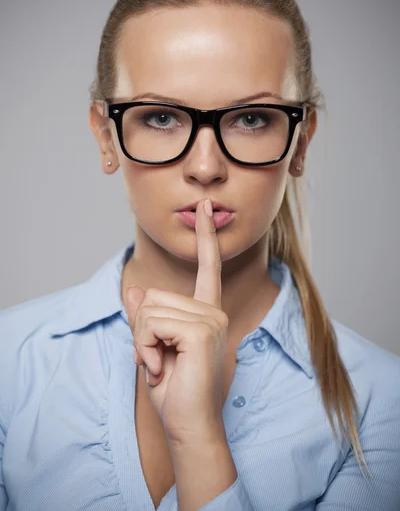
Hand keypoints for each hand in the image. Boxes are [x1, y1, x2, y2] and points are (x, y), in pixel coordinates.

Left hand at [126, 198, 228, 445]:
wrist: (187, 425)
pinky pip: (152, 323)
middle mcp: (212, 312)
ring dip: (141, 341)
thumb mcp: (151, 348)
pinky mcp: (202, 330)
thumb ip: (145, 318)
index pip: (208, 268)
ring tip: (159, 365)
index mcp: (206, 313)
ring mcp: (210, 320)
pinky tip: (160, 368)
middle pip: (154, 295)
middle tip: (156, 360)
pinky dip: (144, 347)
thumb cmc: (174, 390)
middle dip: (142, 329)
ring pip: (150, 308)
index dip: (206, 237)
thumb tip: (136, 288)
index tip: (205, 207)